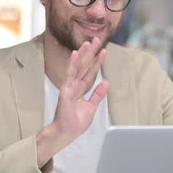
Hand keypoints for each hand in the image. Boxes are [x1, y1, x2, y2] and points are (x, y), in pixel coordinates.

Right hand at [36, 38, 108, 165]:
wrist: (67, 133)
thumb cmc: (76, 122)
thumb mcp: (91, 107)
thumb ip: (98, 94)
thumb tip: (106, 82)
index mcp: (82, 89)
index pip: (91, 72)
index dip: (98, 62)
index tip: (104, 51)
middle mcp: (76, 85)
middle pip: (85, 66)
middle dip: (91, 53)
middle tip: (97, 39)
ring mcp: (70, 86)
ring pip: (78, 67)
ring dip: (83, 54)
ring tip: (88, 43)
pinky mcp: (66, 91)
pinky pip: (69, 75)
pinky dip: (72, 64)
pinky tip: (75, 54)